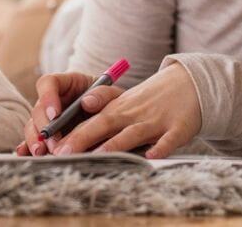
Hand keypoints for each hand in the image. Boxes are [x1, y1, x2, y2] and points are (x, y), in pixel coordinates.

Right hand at [14, 71, 123, 155]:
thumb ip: (104, 94)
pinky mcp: (47, 136)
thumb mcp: (113, 95)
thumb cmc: (112, 103)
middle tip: (52, 142)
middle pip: (38, 109)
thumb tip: (87, 102)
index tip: (55, 115)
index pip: (48, 83)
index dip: (47, 97)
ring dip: (35, 140)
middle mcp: (52, 101)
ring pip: (33, 126)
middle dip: (43, 127)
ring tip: (42, 153)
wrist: (114, 120)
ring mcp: (47, 119)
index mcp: (65, 84)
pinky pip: (33, 141)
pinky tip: (27, 156)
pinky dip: (28, 148)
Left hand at [51, 62, 200, 158]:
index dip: (71, 132)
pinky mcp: (178, 128)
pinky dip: (160, 147)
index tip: (52, 143)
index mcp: (118, 108)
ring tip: (97, 156)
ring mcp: (156, 121)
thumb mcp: (124, 100)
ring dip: (115, 144)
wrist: (189, 85)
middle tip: (63, 154)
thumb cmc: (150, 100)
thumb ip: (101, 108)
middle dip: (83, 139)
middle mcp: (133, 113)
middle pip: (105, 124)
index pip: (90, 119)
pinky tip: (151, 156)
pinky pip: (169, 140)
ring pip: (133, 133)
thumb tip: (79, 111)